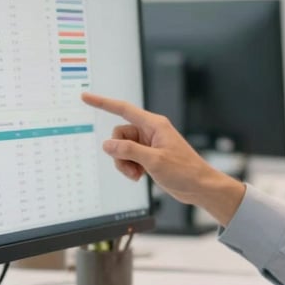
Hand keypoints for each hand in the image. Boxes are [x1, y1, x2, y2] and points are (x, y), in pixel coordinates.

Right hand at [82, 93, 244, 224]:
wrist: (199, 187)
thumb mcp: (154, 161)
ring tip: (136, 174)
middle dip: (119, 153)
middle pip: (119, 135)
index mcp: (154, 125)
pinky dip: (129, 167)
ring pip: (122, 148)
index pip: (123, 109)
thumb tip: (107, 145)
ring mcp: (148, 144)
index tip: (86, 97)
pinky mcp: (148, 156)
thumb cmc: (184, 171)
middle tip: (130, 168)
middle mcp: (150, 131)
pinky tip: (139, 176)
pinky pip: (128, 157)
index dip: (103, 103)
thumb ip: (129, 151)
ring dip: (124, 163)